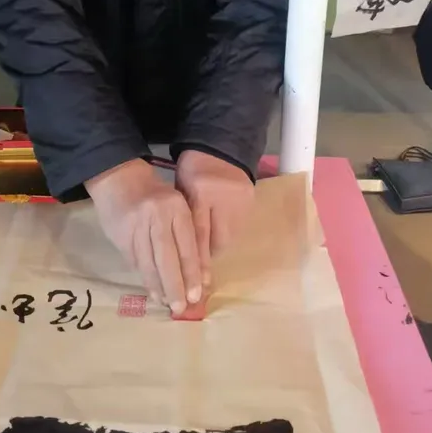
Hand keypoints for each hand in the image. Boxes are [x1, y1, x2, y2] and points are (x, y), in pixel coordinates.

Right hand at [85, 159, 201, 315]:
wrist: (119, 177)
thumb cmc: (155, 194)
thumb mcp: (176, 205)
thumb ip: (185, 235)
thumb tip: (197, 274)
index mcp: (176, 207)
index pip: (187, 245)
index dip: (192, 272)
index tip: (197, 295)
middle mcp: (156, 216)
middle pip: (167, 257)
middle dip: (175, 285)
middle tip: (180, 307)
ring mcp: (136, 225)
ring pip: (148, 262)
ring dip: (157, 286)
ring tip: (165, 302)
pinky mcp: (120, 234)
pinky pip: (134, 261)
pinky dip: (144, 277)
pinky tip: (151, 289)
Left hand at [175, 150, 254, 288]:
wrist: (220, 147)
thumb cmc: (193, 169)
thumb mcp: (180, 190)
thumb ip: (182, 219)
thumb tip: (179, 255)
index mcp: (200, 192)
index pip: (198, 234)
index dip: (195, 261)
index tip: (194, 285)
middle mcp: (224, 198)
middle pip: (217, 241)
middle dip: (206, 256)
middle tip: (198, 269)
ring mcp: (241, 200)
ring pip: (230, 237)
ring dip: (217, 245)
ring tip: (207, 249)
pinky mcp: (252, 201)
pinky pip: (239, 228)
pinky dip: (227, 234)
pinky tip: (220, 233)